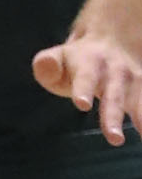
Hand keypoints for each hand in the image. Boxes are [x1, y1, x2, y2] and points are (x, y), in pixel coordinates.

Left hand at [34, 29, 141, 144]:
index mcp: (90, 62)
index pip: (86, 76)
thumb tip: (45, 66)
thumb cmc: (80, 59)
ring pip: (141, 100)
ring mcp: (137, 81)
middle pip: (114, 95)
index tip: (82, 105)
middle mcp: (117, 72)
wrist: (116, 39)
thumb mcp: (60, 57)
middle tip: (114, 139)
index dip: (83, 89)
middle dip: (113, 116)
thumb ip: (48, 65)